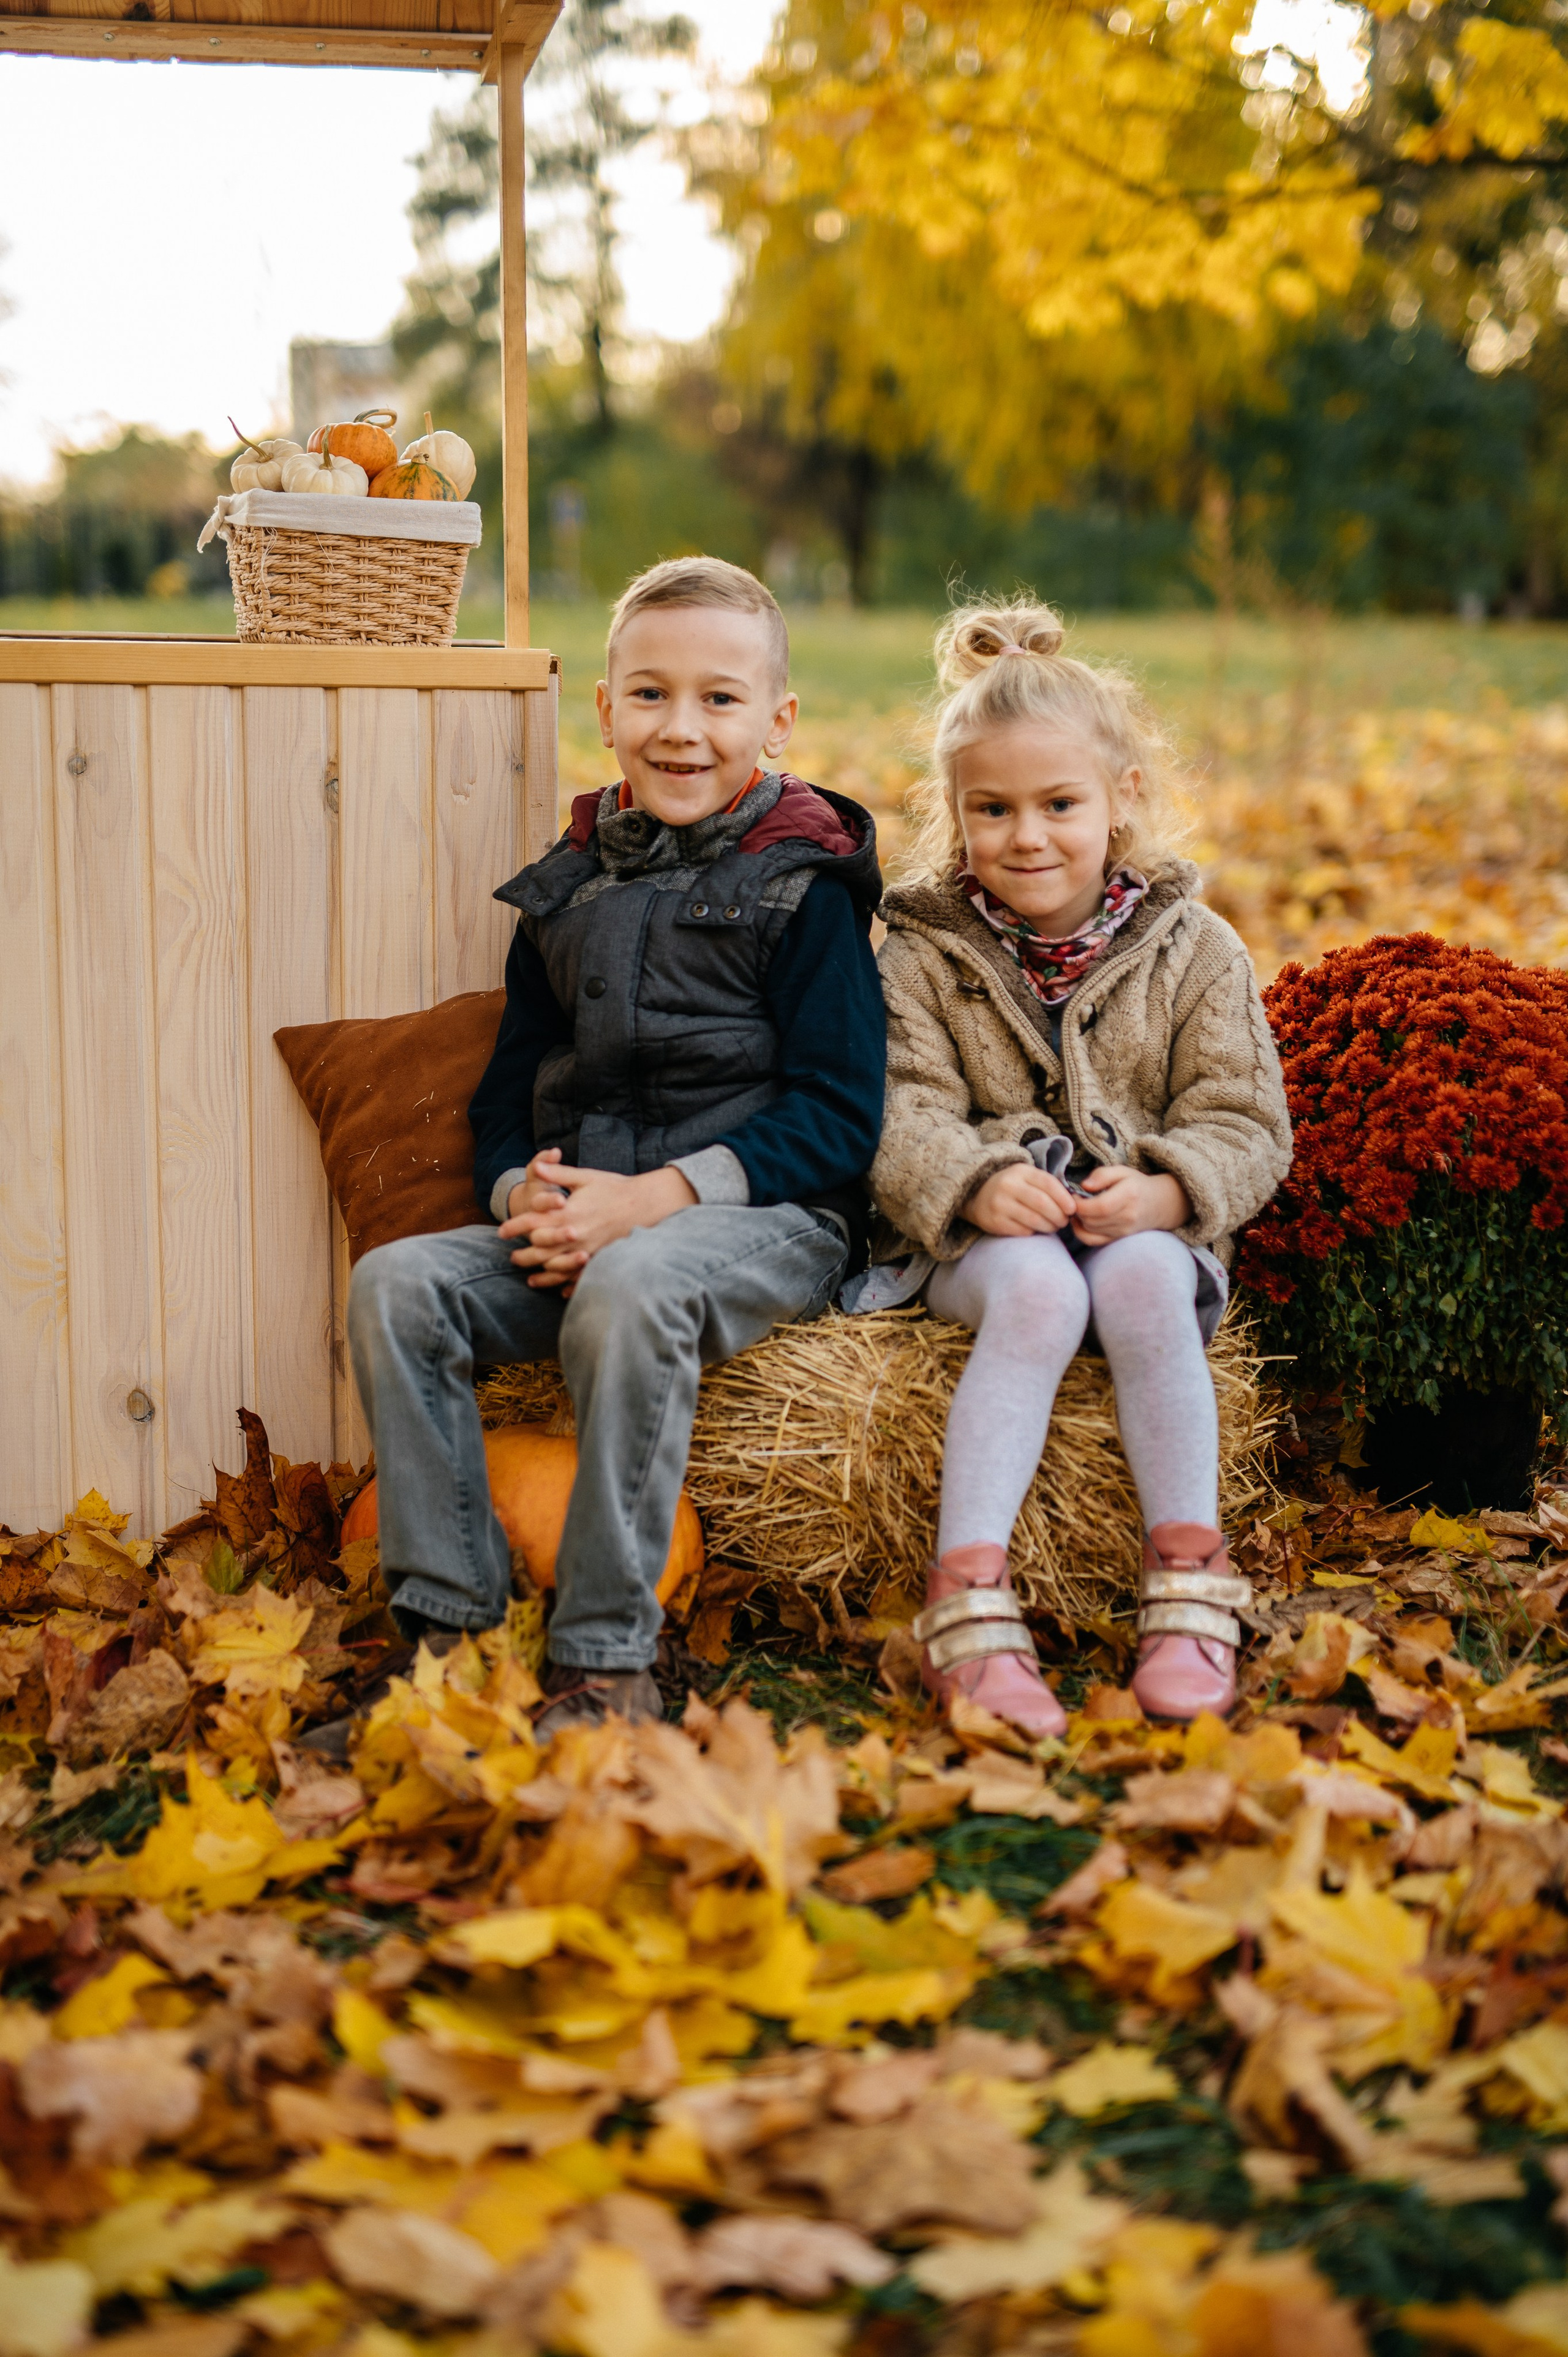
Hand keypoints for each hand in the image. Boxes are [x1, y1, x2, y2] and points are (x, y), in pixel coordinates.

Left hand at [501, 1159, 697, 1288]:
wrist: (646, 1203)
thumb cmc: (614, 1188)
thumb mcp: (585, 1177)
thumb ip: (558, 1174)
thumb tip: (536, 1165)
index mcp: (569, 1213)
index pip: (533, 1222)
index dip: (515, 1227)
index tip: (501, 1231)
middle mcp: (576, 1234)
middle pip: (541, 1249)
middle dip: (524, 1255)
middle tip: (512, 1258)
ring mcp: (589, 1249)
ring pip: (558, 1266)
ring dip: (542, 1273)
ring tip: (530, 1278)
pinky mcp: (600, 1258)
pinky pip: (580, 1276)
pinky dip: (568, 1284)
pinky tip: (559, 1291)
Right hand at [962, 1162, 1076, 1236]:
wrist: (976, 1196)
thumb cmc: (1011, 1188)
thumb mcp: (1025, 1178)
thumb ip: (1046, 1186)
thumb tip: (1072, 1203)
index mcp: (1020, 1171)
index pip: (1048, 1184)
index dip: (1064, 1198)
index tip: (1072, 1209)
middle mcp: (1008, 1186)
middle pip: (1042, 1203)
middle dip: (1059, 1215)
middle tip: (1064, 1221)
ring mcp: (1000, 1204)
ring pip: (1034, 1219)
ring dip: (1049, 1226)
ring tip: (1054, 1227)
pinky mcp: (995, 1221)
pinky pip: (1022, 1231)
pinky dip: (1034, 1232)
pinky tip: (1036, 1229)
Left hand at [1071, 1166, 1189, 1245]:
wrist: (1159, 1204)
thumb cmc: (1137, 1185)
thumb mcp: (1122, 1171)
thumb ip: (1102, 1174)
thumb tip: (1084, 1186)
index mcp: (1129, 1196)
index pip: (1100, 1207)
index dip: (1081, 1203)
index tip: (1074, 1195)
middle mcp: (1128, 1216)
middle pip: (1092, 1220)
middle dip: (1077, 1210)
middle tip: (1075, 1200)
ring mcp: (1124, 1230)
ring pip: (1090, 1230)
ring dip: (1079, 1220)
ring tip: (1080, 1208)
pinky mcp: (1118, 1239)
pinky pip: (1093, 1241)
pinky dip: (1081, 1233)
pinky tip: (1080, 1222)